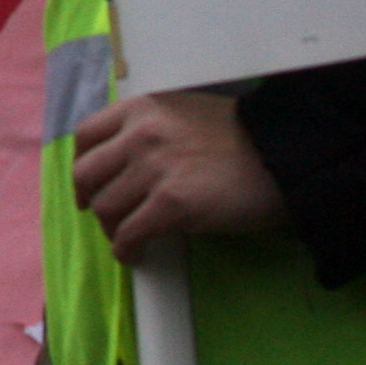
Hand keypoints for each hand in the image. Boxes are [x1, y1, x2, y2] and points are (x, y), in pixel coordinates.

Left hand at [72, 91, 287, 263]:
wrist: (284, 155)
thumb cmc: (240, 137)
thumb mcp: (182, 114)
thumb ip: (149, 129)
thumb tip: (122, 162)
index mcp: (139, 108)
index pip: (85, 135)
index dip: (81, 164)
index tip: (87, 185)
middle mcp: (139, 134)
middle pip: (87, 174)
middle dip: (90, 200)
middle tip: (104, 218)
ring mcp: (154, 169)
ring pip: (106, 207)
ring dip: (112, 229)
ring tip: (126, 239)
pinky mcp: (172, 204)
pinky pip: (132, 233)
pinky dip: (127, 249)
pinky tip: (136, 255)